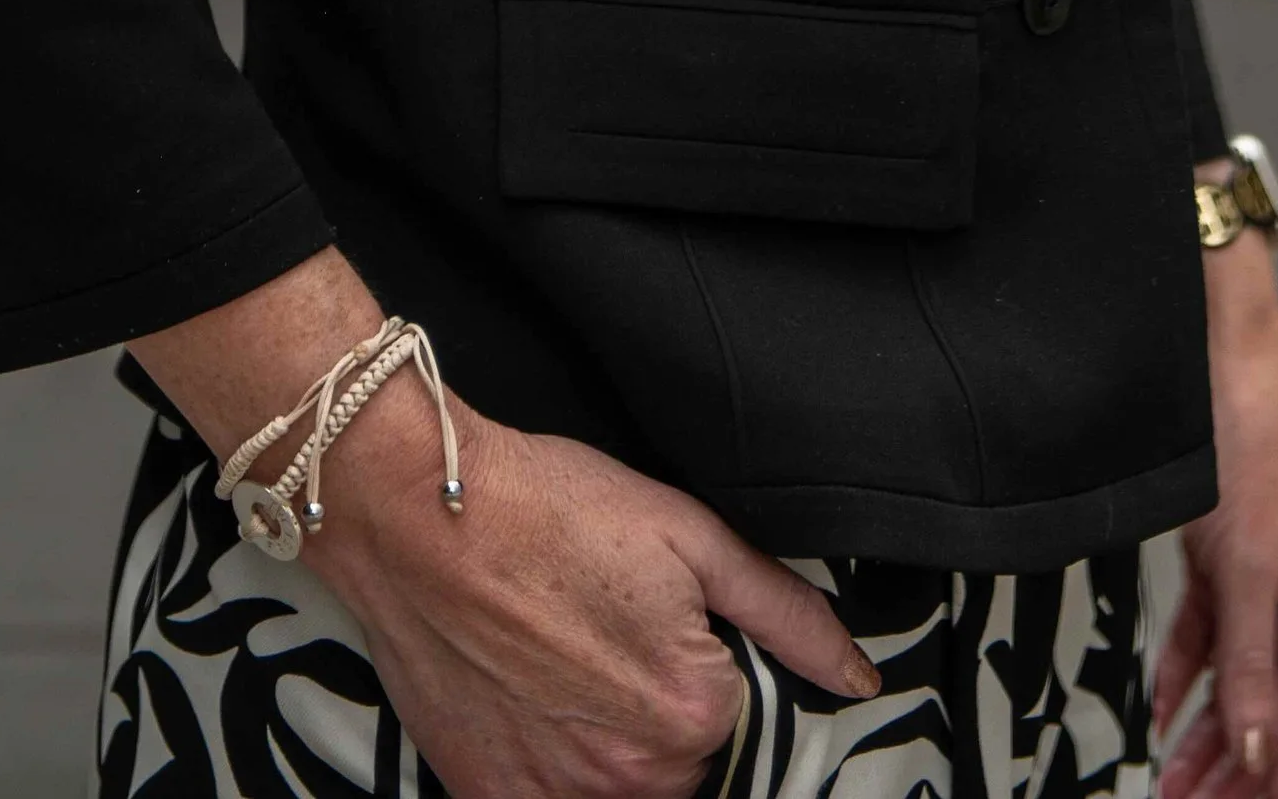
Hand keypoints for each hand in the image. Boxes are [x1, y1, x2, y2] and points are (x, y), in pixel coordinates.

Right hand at [132, 253, 873, 798]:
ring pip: (619, 789)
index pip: (740, 719)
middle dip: (662, 707)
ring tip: (568, 656)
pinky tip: (531, 695)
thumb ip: (787, 616)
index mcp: (690, 715)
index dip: (710, 662)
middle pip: (682, 766)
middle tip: (610, 629)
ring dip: (610, 742)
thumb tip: (857, 678)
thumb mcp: (691, 535)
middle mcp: (627, 779)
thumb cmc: (551, 507)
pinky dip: (552, 764)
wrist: (419, 510)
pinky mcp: (485, 795)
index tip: (666, 619)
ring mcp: (550, 796)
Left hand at [1155, 215, 1277, 798]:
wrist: (1212, 356)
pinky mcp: (1225, 561)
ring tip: (1170, 786)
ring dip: (1206, 736)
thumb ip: (1248, 664)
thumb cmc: (1252, 438)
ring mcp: (1265, 582)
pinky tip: (1160, 714)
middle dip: (1241, 769)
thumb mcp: (1249, 565)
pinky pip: (1208, 639)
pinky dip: (1184, 678)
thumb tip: (1256, 750)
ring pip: (1239, 683)